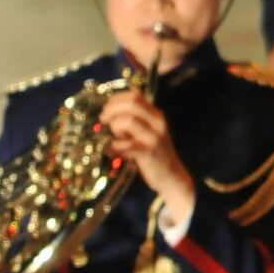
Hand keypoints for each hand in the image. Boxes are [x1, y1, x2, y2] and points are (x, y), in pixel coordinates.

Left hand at [99, 91, 195, 229]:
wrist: (171, 176)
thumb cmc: (153, 154)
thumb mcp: (146, 132)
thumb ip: (133, 120)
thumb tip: (110, 111)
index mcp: (155, 115)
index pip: (134, 96)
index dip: (116, 99)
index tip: (105, 109)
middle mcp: (157, 122)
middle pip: (131, 104)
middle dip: (111, 110)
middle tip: (102, 121)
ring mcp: (153, 137)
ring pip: (128, 121)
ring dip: (114, 127)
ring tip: (113, 138)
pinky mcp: (148, 152)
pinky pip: (126, 145)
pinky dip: (114, 147)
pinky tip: (110, 152)